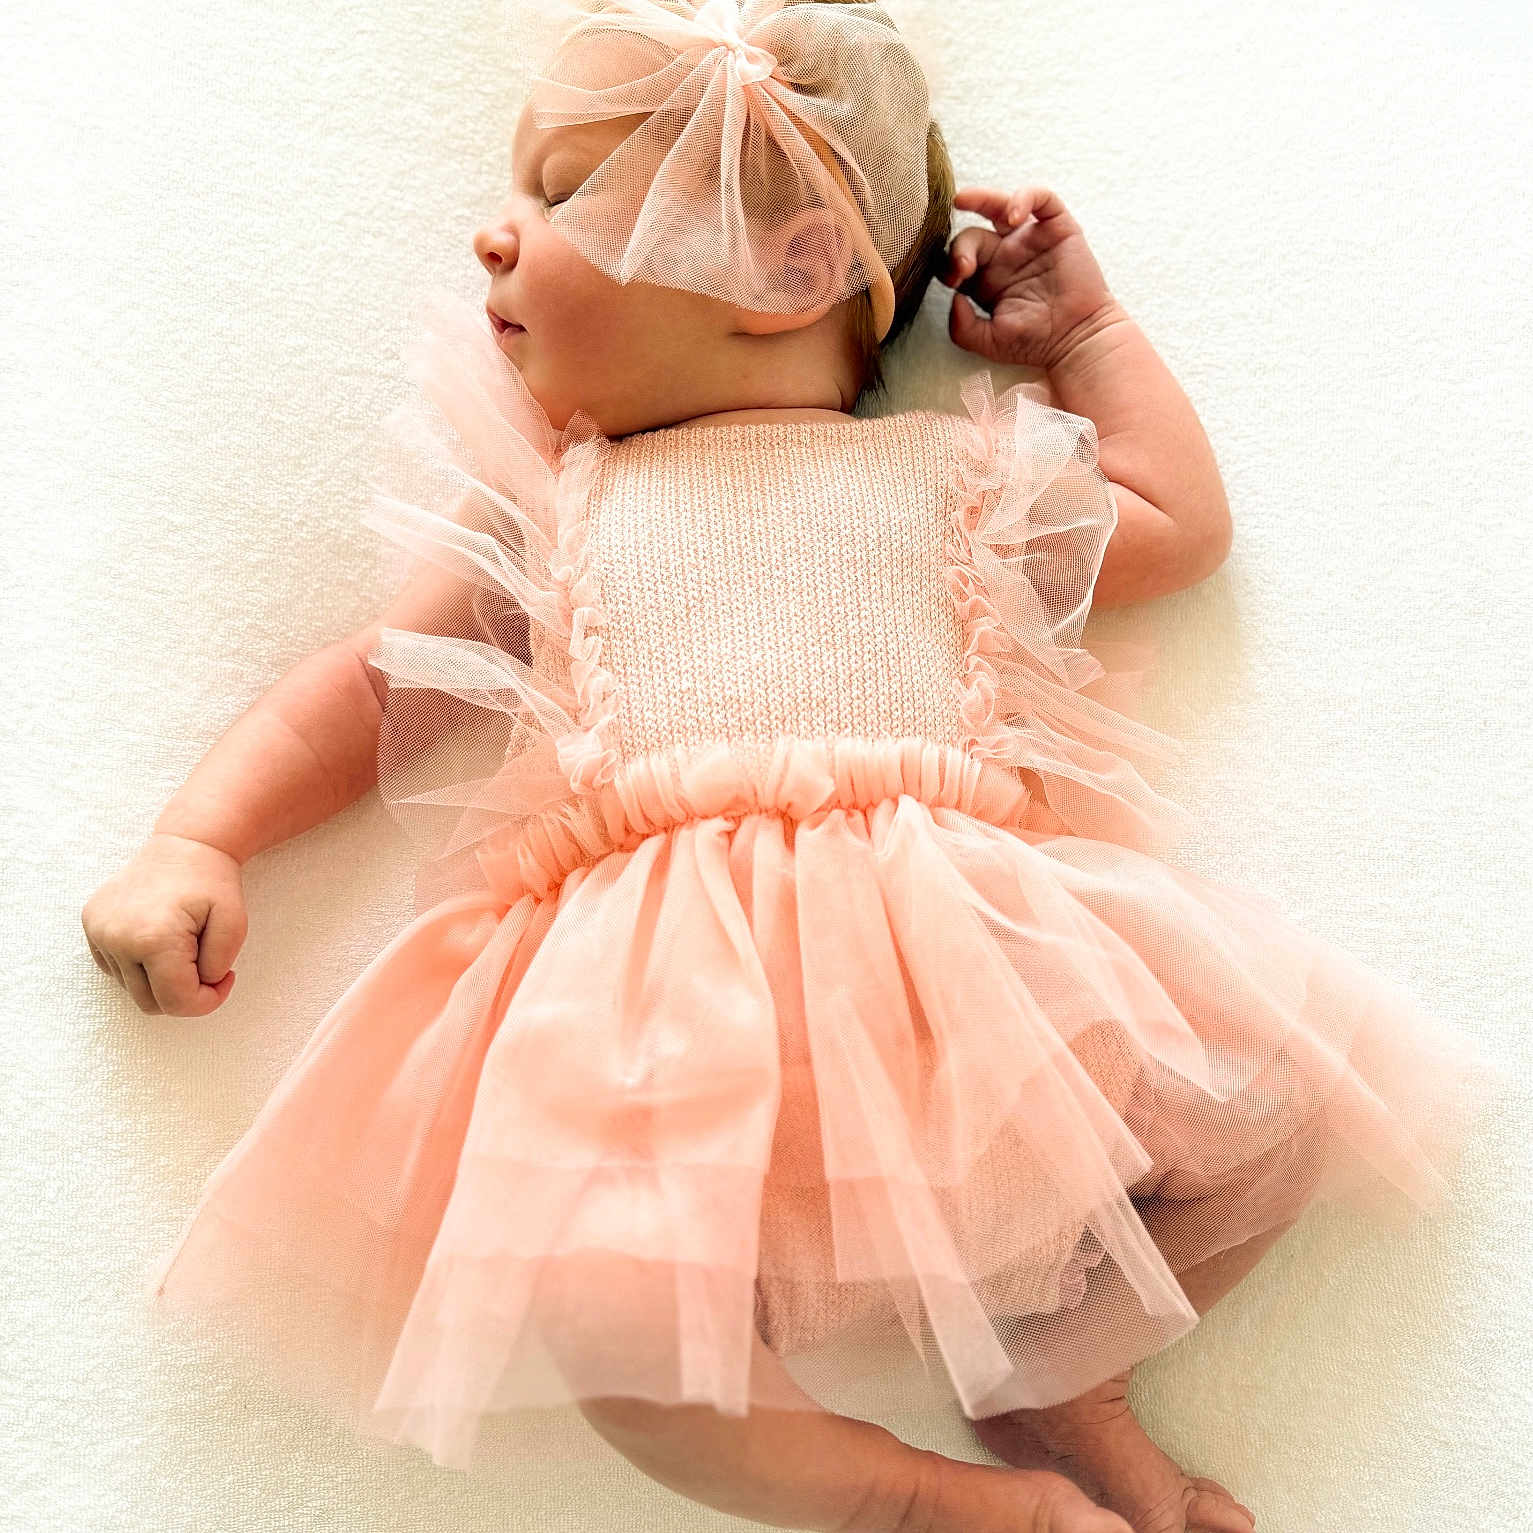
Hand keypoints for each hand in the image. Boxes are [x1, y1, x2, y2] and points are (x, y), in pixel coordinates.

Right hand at [82, 834, 246, 1015]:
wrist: (185, 844)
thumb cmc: (213, 882)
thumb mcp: (235, 924)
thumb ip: (218, 966)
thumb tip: (198, 988)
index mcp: (152, 939)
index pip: (175, 1002)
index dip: (207, 1002)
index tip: (226, 979)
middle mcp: (116, 939)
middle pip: (150, 1003)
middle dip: (185, 994)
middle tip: (210, 968)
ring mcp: (98, 932)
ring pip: (133, 989)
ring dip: (163, 979)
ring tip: (186, 946)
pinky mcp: (92, 926)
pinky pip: (117, 969)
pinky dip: (142, 967)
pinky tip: (162, 940)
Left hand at [940, 184, 1121, 370]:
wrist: (1077, 339)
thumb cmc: (1036, 342)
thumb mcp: (990, 342)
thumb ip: (961, 328)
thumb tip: (953, 298)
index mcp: (986, 281)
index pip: (957, 261)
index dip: (949, 265)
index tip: (954, 281)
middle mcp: (1004, 257)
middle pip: (972, 235)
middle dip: (961, 247)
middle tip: (963, 267)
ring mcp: (1029, 240)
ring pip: (999, 205)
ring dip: (980, 199)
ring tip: (966, 202)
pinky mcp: (1057, 228)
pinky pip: (1041, 198)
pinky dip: (1025, 197)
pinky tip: (1014, 216)